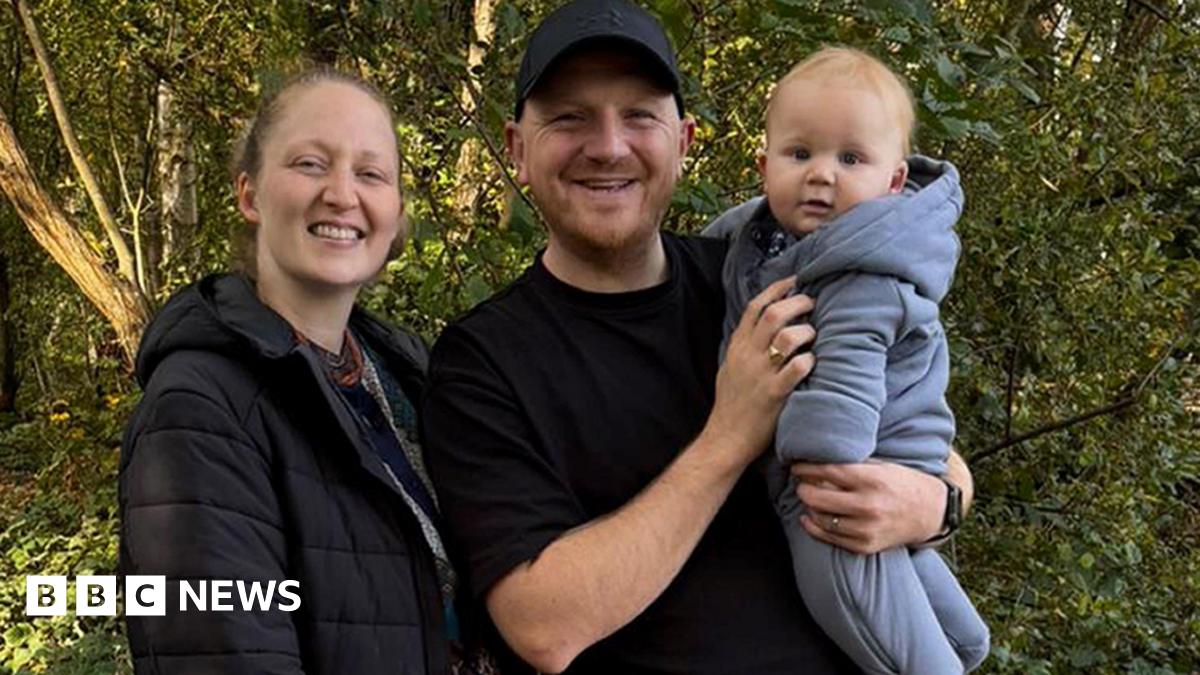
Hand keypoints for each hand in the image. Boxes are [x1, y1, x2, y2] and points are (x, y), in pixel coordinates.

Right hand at [702, 277, 814, 467]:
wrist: (725, 438)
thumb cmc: (732, 403)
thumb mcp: (730, 367)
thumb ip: (744, 346)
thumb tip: (762, 326)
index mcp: (737, 346)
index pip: (755, 307)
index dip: (776, 289)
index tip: (795, 281)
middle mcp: (748, 355)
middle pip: (775, 314)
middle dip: (798, 303)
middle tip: (813, 303)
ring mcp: (761, 374)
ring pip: (788, 337)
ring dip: (807, 331)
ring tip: (814, 336)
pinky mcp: (774, 393)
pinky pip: (798, 368)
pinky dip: (810, 360)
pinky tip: (813, 362)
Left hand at [790, 460, 944, 554]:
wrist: (931, 513)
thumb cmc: (902, 483)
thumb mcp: (881, 466)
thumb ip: (852, 465)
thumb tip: (817, 459)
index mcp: (872, 480)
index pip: (827, 472)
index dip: (806, 469)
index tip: (796, 466)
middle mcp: (868, 506)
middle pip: (817, 497)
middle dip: (803, 488)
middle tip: (801, 483)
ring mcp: (866, 529)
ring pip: (820, 518)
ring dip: (809, 506)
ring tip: (808, 497)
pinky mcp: (865, 546)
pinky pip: (829, 538)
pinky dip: (814, 527)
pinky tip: (808, 517)